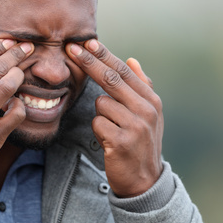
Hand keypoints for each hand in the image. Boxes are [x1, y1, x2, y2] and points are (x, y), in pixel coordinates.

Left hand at [67, 40, 163, 196]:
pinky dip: (98, 130)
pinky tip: (109, 141)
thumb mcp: (148, 114)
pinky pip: (97, 123)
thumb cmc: (141, 142)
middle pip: (111, 79)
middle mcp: (146, 110)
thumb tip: (132, 59)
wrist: (144, 180)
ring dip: (100, 114)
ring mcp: (135, 126)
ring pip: (101, 104)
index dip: (103, 55)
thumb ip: (140, 86)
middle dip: (89, 62)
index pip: (124, 71)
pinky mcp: (121, 142)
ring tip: (112, 129)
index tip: (87, 42)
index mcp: (152, 100)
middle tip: (70, 49)